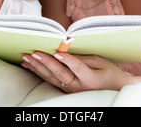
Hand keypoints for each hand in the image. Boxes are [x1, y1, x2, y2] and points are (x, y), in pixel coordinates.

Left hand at [21, 52, 135, 92]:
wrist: (114, 89)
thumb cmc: (109, 73)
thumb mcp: (100, 62)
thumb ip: (83, 57)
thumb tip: (66, 49)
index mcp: (90, 79)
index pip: (77, 68)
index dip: (67, 59)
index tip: (58, 52)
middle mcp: (79, 87)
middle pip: (60, 74)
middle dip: (46, 63)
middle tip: (34, 53)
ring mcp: (70, 90)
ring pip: (51, 78)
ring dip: (37, 67)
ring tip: (27, 58)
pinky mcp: (65, 90)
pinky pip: (50, 81)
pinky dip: (39, 72)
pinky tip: (29, 65)